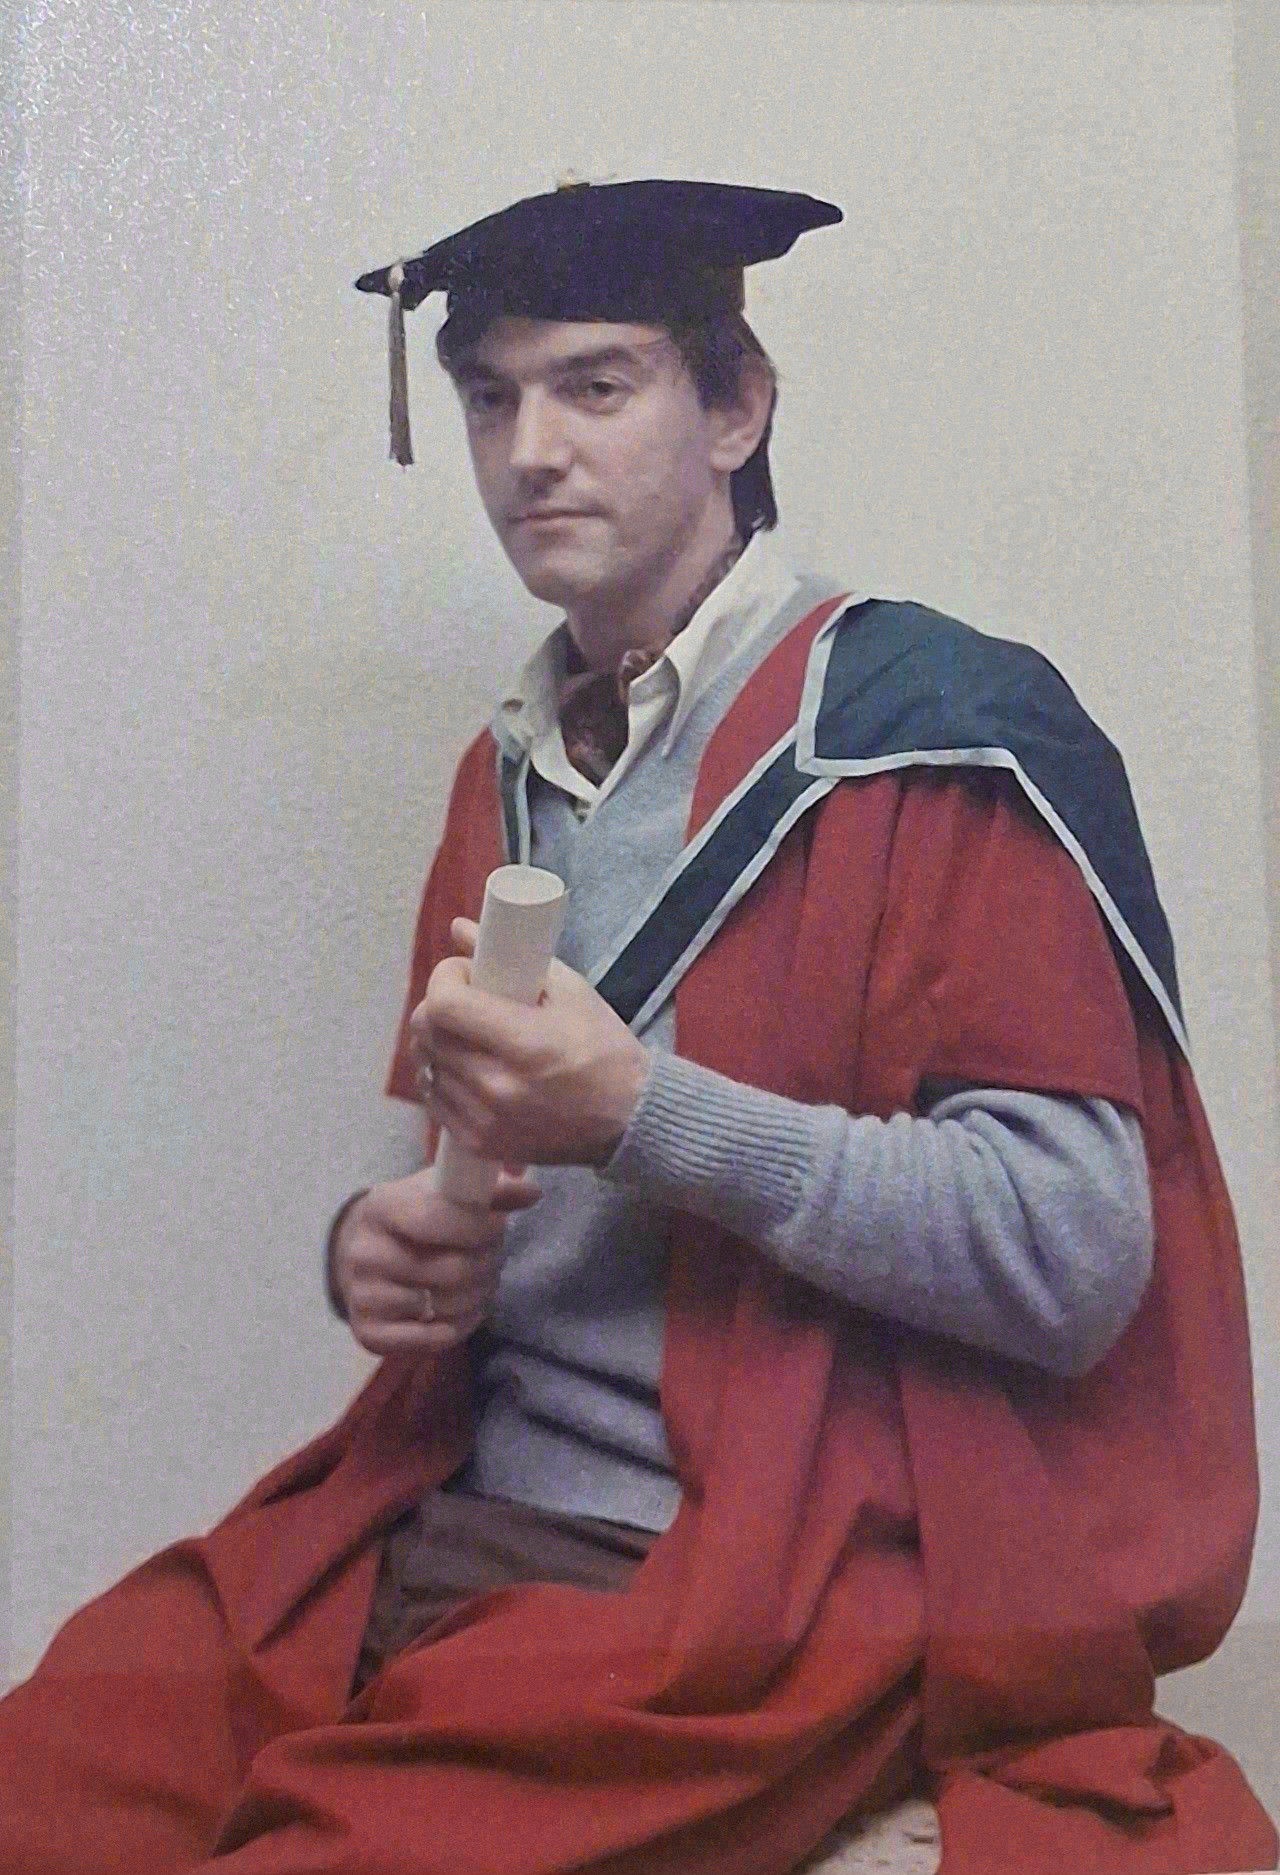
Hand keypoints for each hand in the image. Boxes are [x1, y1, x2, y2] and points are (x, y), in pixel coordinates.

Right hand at [332, 1163, 539, 1357]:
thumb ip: (487, 1189)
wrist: (363, 1252)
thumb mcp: (443, 1190)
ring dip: (478, 1294)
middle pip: (454, 1270)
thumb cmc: (413, 1216)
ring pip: (448, 1307)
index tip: (500, 1225)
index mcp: (381, 1207)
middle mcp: (364, 1253)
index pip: (438, 1218)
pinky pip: (435, 1339)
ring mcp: (363, 1297)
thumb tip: (529, 1192)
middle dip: (488, 1262)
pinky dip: (460, 1326)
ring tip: (478, 1280)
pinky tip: (463, 1309)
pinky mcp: (369, 1334)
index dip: (481, 1225)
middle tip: (493, 1256)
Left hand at [410, 917, 650, 1167]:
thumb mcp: (573, 993)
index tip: (464, 972)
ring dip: (439, 1044)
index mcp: (526, 1043)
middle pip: (427, 1034)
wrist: (629, 1120)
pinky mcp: (480, 1142)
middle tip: (464, 1000)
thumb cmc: (606, 1052)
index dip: (445, 978)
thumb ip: (515, 957)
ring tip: (468, 1036)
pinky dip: (442, 1079)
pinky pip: (435, 1102)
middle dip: (439, 1006)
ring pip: (426, 1067)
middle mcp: (498, 1086)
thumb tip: (461, 929)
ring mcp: (486, 1120)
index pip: (445, 1004)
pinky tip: (466, 1069)